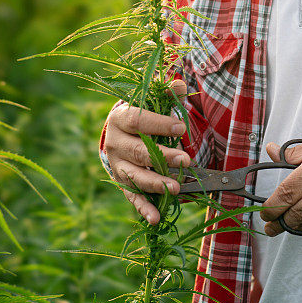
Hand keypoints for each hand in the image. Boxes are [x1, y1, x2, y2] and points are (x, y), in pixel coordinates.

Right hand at [104, 79, 190, 224]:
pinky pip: (132, 197)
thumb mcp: (150, 101)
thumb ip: (166, 93)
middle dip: (163, 157)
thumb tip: (180, 84)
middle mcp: (115, 143)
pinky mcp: (122, 184)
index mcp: (120, 119)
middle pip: (139, 151)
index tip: (181, 127)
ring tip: (175, 188)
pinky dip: (144, 208)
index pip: (137, 120)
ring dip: (155, 183)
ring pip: (135, 176)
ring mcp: (117, 166)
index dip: (158, 124)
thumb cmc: (141, 115)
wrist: (119, 134)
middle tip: (186, 160)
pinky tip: (156, 219)